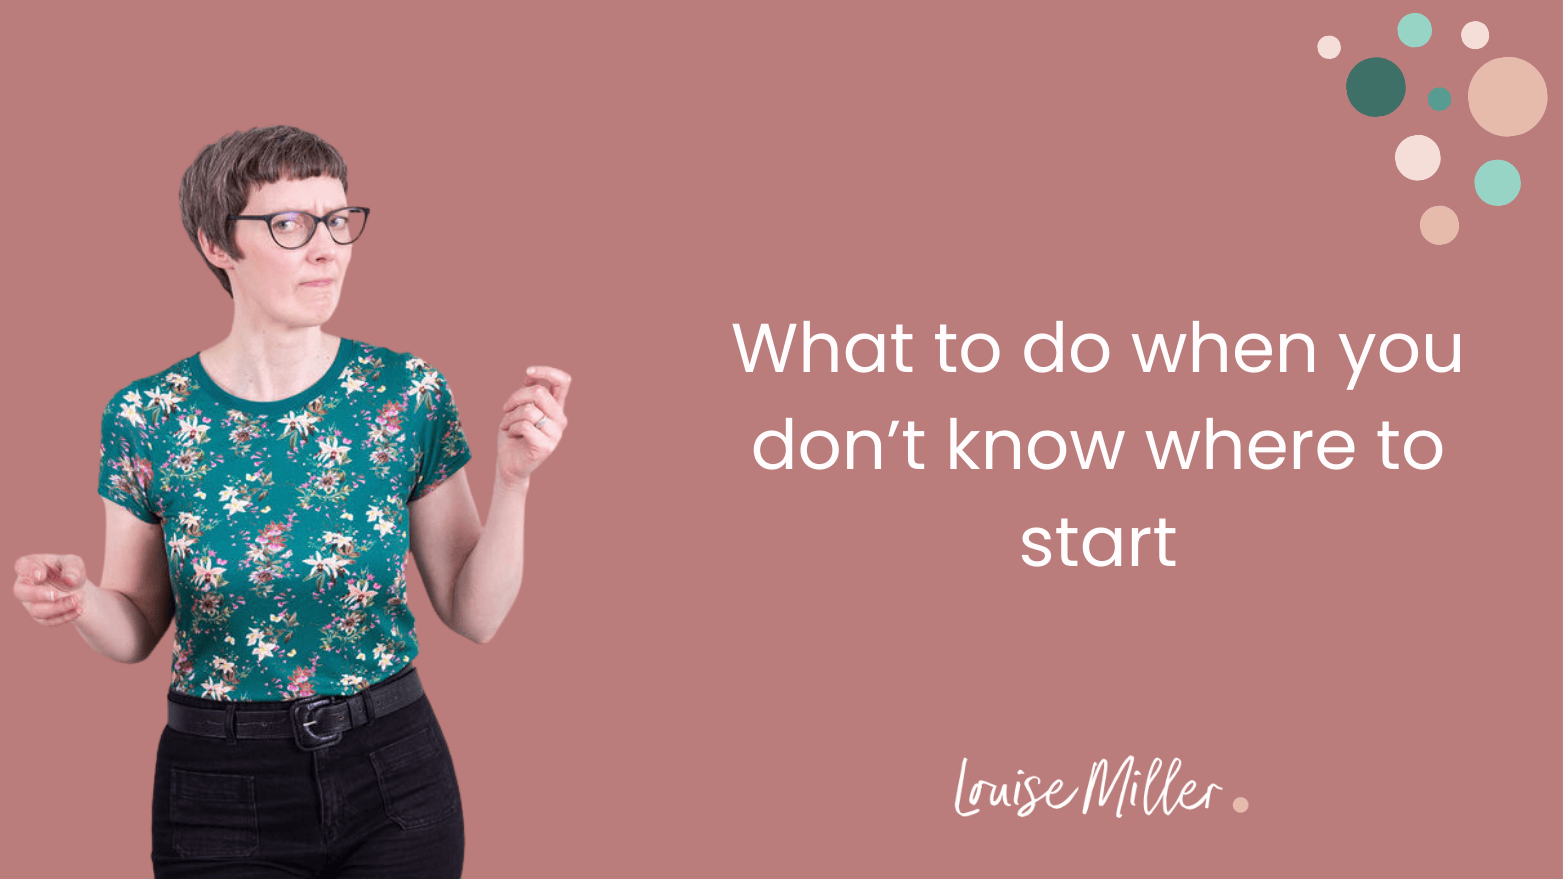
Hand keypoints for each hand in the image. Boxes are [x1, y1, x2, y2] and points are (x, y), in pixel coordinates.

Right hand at [13, 554, 87, 626]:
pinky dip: (65, 616)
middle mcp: (25, 585)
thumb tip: (69, 580)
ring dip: (58, 607)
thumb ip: (72, 567)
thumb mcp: (74, 563)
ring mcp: (30, 603)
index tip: (41, 574)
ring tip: (77, 599)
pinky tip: (79, 609)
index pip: (22, 565)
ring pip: (36, 611)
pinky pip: (49, 621)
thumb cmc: (70, 571)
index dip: (29, 570)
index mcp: (30, 565)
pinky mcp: (41, 617)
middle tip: (56, 594)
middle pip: (20, 592)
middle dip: (37, 594)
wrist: (77, 588)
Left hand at [496, 366, 570, 488]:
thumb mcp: (518, 409)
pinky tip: (511, 434)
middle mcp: (560, 419)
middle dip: (515, 397)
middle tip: (506, 408)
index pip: (563, 381)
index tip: (528, 372)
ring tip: (507, 426)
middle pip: (539, 392)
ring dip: (509, 417)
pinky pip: (524, 426)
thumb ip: (527, 393)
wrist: (509, 464)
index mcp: (556, 407)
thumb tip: (531, 374)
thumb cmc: (513, 434)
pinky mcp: (546, 446)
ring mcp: (555, 434)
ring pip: (528, 410)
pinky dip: (510, 428)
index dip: (547, 371)